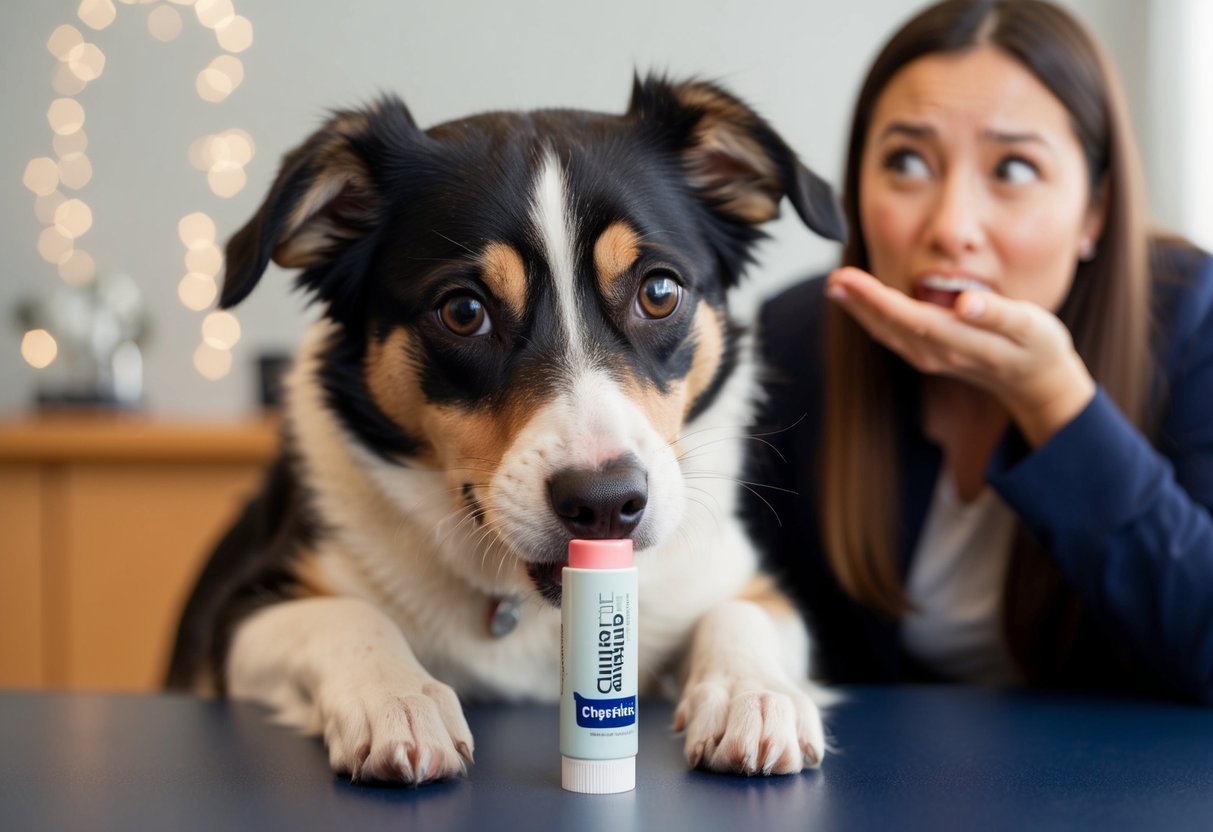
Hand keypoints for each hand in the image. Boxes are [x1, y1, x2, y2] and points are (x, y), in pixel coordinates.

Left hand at [826, 266, 1095, 446]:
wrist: (1033, 382)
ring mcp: (929, 358)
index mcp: (960, 342)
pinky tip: (861, 303)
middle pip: (889, 326)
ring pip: (886, 333)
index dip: (876, 299)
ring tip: (838, 286)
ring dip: (860, 310)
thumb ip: (1000, 314)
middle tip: (834, 277)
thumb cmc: (1036, 346)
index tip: (849, 279)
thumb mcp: (1031, 327)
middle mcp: (937, 354)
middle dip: (858, 302)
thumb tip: (967, 303)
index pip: (909, 317)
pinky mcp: (927, 356)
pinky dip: (873, 318)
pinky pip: (892, 336)